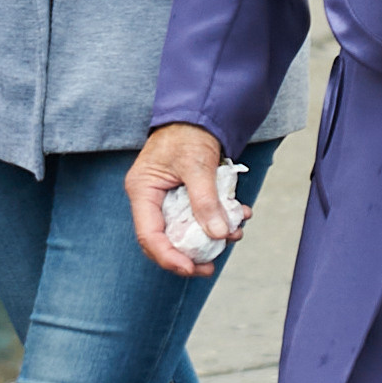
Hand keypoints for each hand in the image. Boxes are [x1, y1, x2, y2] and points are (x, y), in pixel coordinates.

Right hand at [127, 123, 230, 276]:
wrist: (197, 114)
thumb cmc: (189, 132)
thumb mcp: (198, 165)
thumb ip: (206, 200)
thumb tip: (219, 234)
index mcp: (143, 190)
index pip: (149, 235)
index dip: (168, 257)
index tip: (191, 268)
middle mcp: (150, 199)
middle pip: (163, 240)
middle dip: (188, 256)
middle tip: (209, 267)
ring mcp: (165, 200)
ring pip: (182, 232)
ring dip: (208, 238)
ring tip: (234, 234)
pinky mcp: (182, 198)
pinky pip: (196, 218)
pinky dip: (217, 221)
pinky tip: (238, 216)